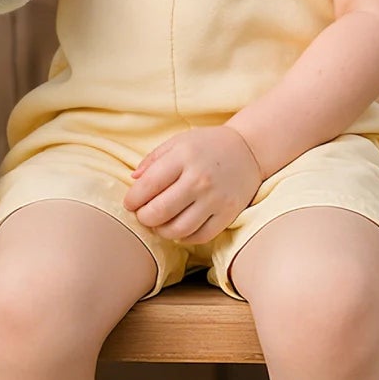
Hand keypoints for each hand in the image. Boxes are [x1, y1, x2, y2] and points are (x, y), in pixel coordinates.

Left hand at [123, 126, 263, 244]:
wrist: (248, 150)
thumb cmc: (207, 145)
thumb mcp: (178, 142)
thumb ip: (153, 160)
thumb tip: (133, 181)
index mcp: (184, 157)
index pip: (148, 186)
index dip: (133, 199)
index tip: (130, 203)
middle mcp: (200, 179)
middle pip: (160, 211)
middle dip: (144, 218)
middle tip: (142, 215)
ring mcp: (215, 199)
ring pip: (178, 229)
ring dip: (161, 231)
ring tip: (158, 224)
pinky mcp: (228, 214)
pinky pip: (200, 236)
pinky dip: (184, 237)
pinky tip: (179, 228)